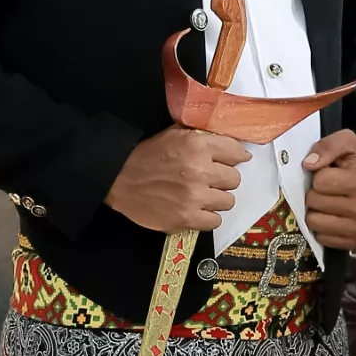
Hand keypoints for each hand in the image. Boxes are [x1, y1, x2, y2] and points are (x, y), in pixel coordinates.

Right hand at [106, 126, 250, 232]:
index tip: (230, 162)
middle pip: (234, 179)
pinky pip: (215, 221)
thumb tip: (233, 144)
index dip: (234, 157)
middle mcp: (199, 170)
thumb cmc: (147, 155)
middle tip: (209, 179)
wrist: (118, 179)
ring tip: (202, 195)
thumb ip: (202, 136)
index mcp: (197, 145)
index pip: (236, 152)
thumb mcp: (174, 134)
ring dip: (217, 199)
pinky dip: (208, 216)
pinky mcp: (186, 218)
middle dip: (223, 178)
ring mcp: (194, 197)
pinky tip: (197, 209)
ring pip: (228, 201)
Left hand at [301, 128, 355, 250]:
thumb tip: (308, 164)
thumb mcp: (346, 143)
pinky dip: (322, 228)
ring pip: (314, 222)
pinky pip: (321, 238)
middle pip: (314, 201)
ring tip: (327, 203)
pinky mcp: (355, 242)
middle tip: (328, 190)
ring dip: (316, 211)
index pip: (320, 181)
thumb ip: (327, 146)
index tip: (329, 174)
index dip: (320, 175)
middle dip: (316, 193)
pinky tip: (332, 217)